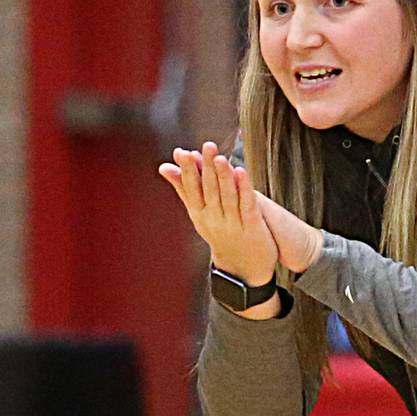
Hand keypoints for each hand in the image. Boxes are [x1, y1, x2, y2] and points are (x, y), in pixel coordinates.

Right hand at [159, 142, 324, 277]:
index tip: (182, 152)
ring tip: (220, 157)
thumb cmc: (221, 234)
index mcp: (200, 214)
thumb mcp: (199, 214)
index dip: (188, 170)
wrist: (243, 269)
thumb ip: (184, 189)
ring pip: (227, 196)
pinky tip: (242, 172)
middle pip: (209, 190)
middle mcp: (214, 219)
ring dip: (224, 176)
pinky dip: (244, 188)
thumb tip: (164, 166)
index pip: (191, 189)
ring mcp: (233, 223)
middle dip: (207, 167)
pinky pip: (247, 205)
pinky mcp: (252, 227)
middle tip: (206, 146)